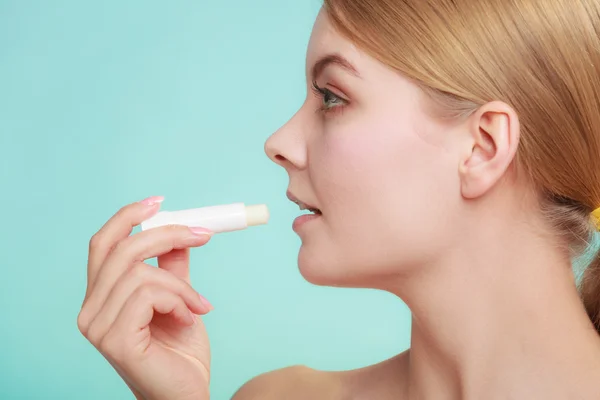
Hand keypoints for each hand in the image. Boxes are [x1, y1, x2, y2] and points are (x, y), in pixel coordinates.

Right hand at [77, 196, 212, 399]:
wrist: (188, 393)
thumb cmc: (180, 351)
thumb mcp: (178, 298)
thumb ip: (172, 266)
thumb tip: (181, 229)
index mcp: (100, 297)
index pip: (102, 244)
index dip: (128, 218)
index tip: (161, 202)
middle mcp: (90, 309)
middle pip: (120, 249)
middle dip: (167, 235)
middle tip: (203, 236)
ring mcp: (96, 326)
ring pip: (141, 272)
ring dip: (181, 285)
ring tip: (198, 305)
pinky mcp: (113, 339)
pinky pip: (148, 294)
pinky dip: (178, 300)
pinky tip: (188, 319)